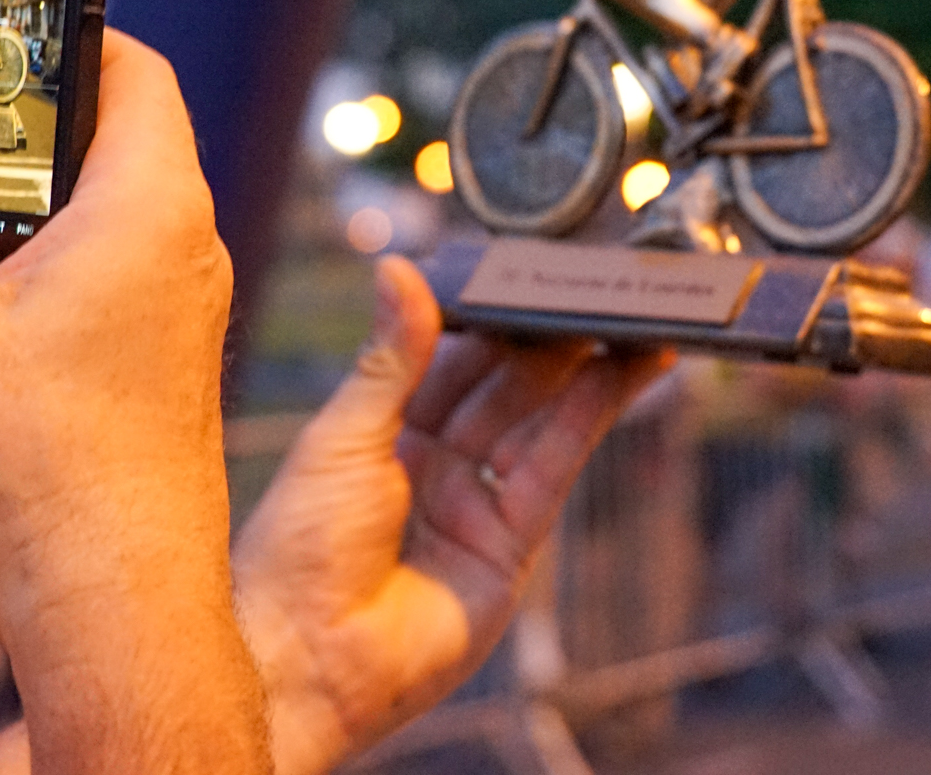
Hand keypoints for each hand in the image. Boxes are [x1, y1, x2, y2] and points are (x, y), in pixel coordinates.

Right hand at [0, 30, 264, 772]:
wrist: (105, 611)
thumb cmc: (30, 462)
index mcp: (147, 205)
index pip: (127, 70)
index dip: (54, 36)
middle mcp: (166, 255)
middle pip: (45, 171)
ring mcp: (148, 327)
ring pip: (19, 265)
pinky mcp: (122, 390)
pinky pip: (27, 344)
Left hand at [232, 257, 670, 774]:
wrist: (304, 662)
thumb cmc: (297, 550)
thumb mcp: (343, 435)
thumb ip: (390, 356)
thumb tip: (398, 268)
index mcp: (379, 431)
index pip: (448, 357)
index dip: (491, 315)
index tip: (527, 269)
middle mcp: (431, 464)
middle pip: (504, 385)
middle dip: (549, 335)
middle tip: (596, 282)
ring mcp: (473, 506)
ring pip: (541, 420)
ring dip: (588, 369)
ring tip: (633, 317)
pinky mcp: (510, 546)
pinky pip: (555, 467)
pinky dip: (593, 416)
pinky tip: (623, 372)